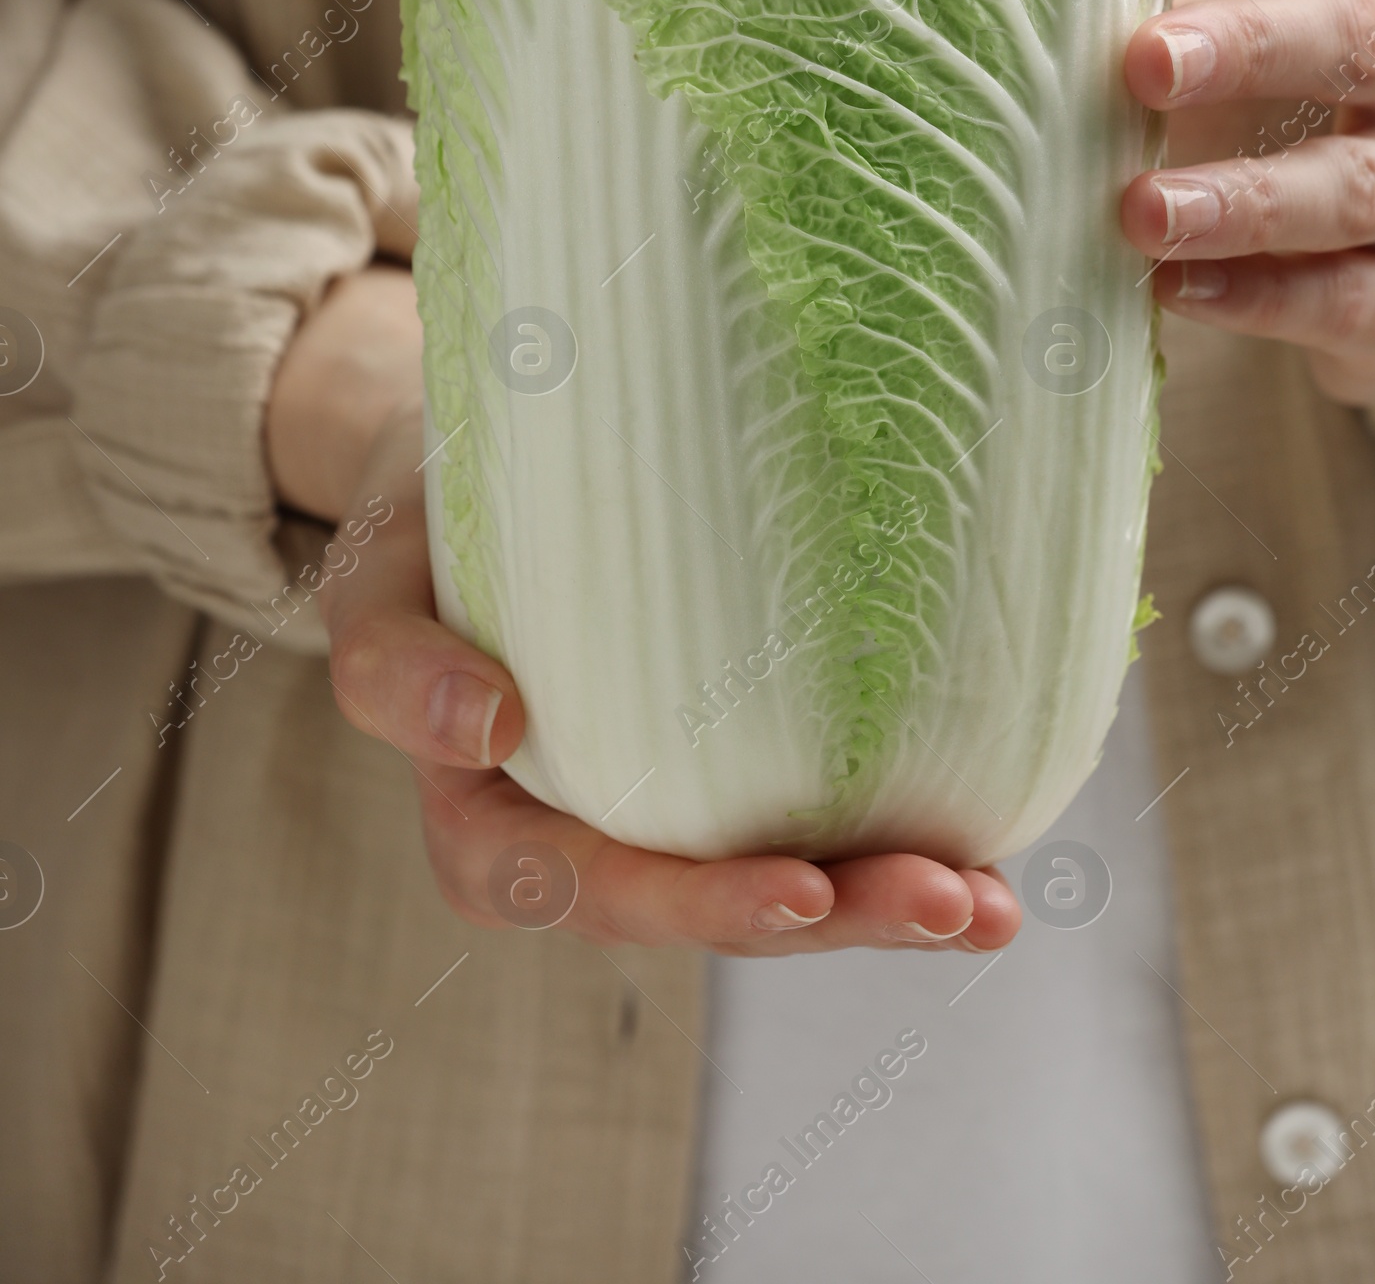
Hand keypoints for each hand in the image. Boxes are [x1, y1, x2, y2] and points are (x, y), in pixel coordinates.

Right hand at [279, 271, 1020, 953]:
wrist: (483, 466)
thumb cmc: (421, 530)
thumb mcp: (370, 582)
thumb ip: (393, 664)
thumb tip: (488, 727)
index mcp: (493, 823)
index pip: (587, 890)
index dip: (696, 905)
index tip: (796, 887)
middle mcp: (590, 837)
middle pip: (712, 907)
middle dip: (835, 917)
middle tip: (945, 899)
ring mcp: (670, 809)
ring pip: (783, 884)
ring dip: (888, 903)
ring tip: (991, 900)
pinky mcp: (738, 765)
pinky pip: (819, 820)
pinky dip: (904, 843)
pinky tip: (997, 858)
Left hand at [1120, 0, 1374, 404]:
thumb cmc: (1315, 96)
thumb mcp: (1272, 23)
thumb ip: (1184, 2)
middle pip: (1355, 41)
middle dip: (1247, 47)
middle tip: (1144, 62)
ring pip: (1352, 187)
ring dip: (1240, 199)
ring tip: (1140, 209)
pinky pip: (1344, 301)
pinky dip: (1255, 298)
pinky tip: (1173, 286)